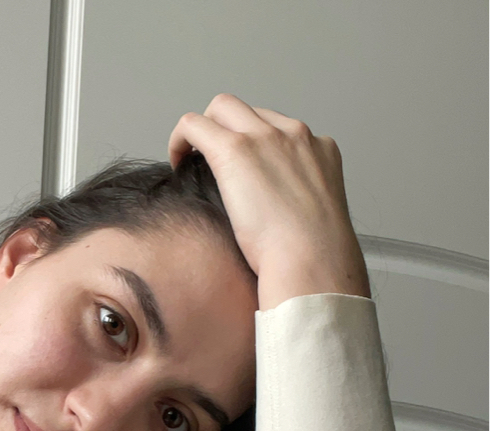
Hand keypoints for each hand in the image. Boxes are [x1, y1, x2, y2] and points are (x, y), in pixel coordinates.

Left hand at [168, 93, 370, 311]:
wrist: (311, 257)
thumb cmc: (311, 254)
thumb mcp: (315, 220)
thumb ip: (298, 206)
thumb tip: (277, 220)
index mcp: (319, 150)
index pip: (279, 130)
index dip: (253, 145)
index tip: (239, 172)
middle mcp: (295, 134)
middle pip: (250, 112)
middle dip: (226, 130)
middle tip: (208, 161)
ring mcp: (265, 137)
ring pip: (222, 108)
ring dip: (204, 130)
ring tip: (189, 160)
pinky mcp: (235, 150)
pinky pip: (195, 124)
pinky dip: (181, 138)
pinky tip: (176, 162)